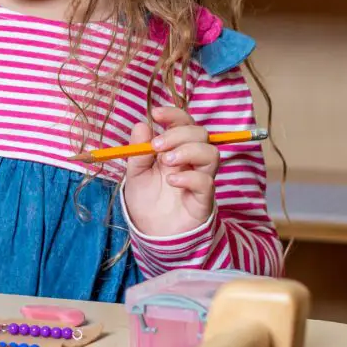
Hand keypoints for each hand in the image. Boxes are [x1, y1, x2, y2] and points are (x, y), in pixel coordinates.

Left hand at [121, 103, 218, 236]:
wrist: (151, 231)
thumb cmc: (146, 199)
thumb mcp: (134, 173)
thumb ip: (138, 151)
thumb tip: (141, 124)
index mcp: (175, 148)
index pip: (184, 123)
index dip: (174, 115)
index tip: (157, 114)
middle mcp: (191, 160)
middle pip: (200, 134)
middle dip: (178, 134)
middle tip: (156, 147)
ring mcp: (200, 178)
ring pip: (211, 153)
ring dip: (188, 151)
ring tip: (166, 162)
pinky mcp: (204, 199)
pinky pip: (206, 181)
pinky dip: (188, 177)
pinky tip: (171, 181)